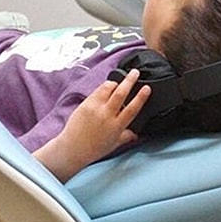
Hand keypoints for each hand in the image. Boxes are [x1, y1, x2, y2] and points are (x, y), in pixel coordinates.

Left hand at [34, 69, 150, 181]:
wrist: (73, 148)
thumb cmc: (93, 149)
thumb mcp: (114, 144)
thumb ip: (126, 137)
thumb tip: (136, 134)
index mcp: (117, 126)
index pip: (132, 109)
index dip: (141, 97)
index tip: (147, 88)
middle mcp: (107, 116)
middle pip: (121, 93)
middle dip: (130, 80)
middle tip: (135, 72)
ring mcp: (96, 108)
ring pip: (108, 88)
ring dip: (116, 82)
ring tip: (121, 79)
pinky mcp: (86, 104)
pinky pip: (97, 90)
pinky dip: (104, 86)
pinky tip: (108, 85)